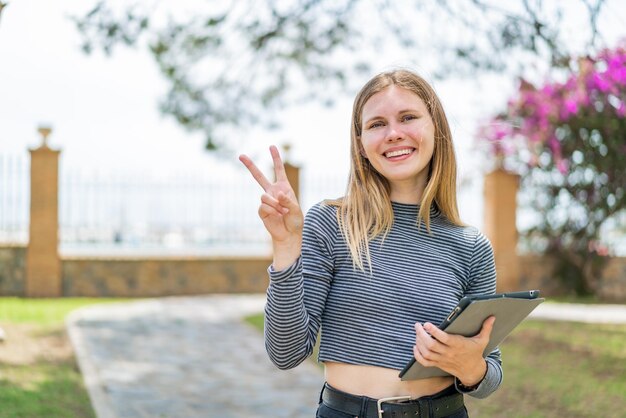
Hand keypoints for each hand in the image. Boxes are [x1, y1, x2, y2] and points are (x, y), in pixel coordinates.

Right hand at [239, 146, 303, 267]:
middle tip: (240, 155)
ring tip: (283, 212)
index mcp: (283, 188)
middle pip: (259, 177)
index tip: (272, 146)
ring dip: (275, 204)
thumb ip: (288, 200)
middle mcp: (272, 192)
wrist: (289, 234)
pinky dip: (273, 211)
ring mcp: (266, 201)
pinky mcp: (261, 211)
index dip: (276, 158)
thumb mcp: (296, 209)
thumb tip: (276, 194)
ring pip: (264, 196)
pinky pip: (264, 207)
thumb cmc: (295, 221)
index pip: (279, 170)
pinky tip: (278, 216)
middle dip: (250, 166)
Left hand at [413, 316, 494, 385]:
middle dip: (421, 334)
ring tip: (417, 332)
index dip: (434, 331)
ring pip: (426, 353)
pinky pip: (424, 362)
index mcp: (458, 345)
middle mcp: (449, 353)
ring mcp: (442, 360)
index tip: (427, 324)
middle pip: (431, 345)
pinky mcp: (438, 364)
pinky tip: (416, 346)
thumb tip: (492, 316)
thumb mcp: (483, 340)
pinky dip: (417, 355)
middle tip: (417, 326)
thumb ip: (486, 328)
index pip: (443, 338)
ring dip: (418, 342)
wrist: (473, 371)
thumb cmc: (476, 352)